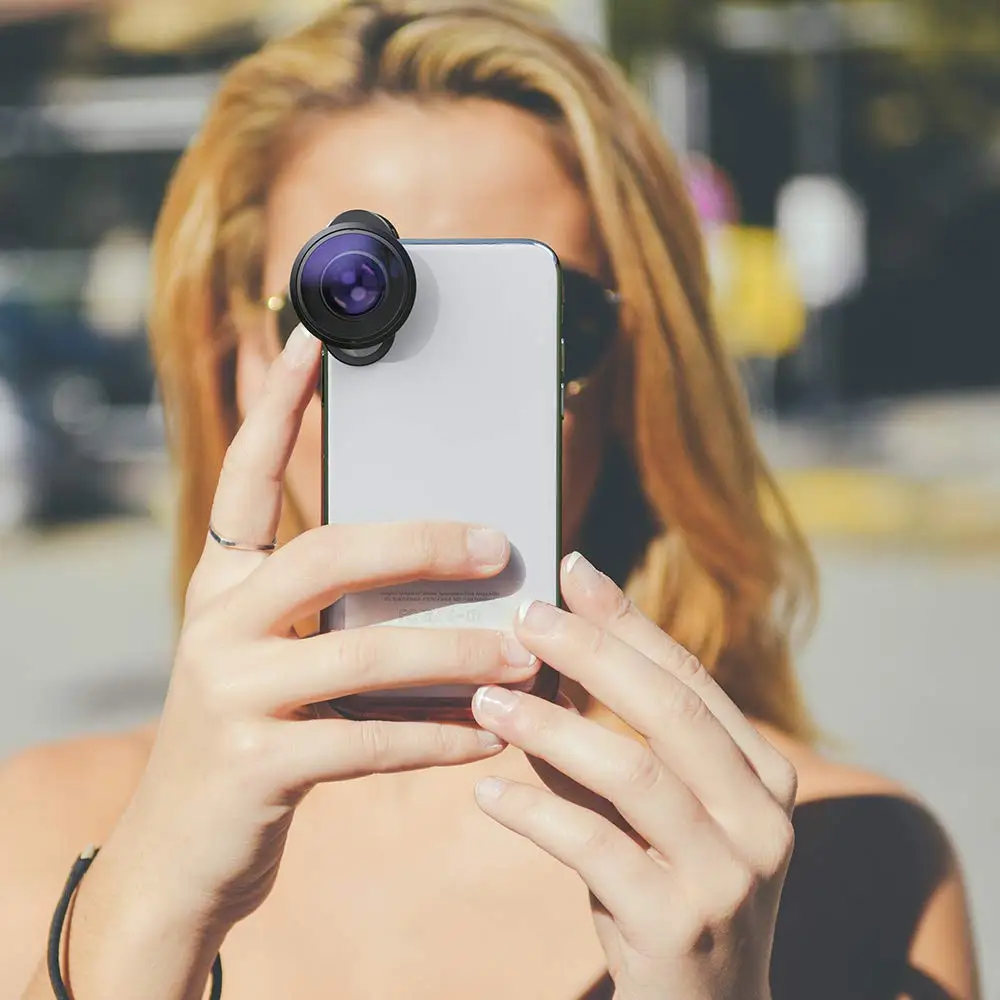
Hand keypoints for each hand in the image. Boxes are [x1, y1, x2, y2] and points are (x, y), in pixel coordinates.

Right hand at [101, 326, 539, 930]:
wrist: (182, 853)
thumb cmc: (255, 737)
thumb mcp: (280, 660)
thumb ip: (342, 616)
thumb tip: (457, 578)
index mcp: (223, 584)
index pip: (245, 475)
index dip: (277, 404)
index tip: (313, 335)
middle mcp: (215, 623)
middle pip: (328, 553)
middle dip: (422, 543)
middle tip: (498, 544)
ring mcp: (226, 692)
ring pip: (363, 654)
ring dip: (458, 654)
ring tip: (526, 656)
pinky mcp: (252, 763)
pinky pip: (370, 740)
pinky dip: (440, 735)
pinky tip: (491, 734)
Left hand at [470, 551, 795, 999]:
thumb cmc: (665, 892)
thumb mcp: (647, 811)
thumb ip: (603, 739)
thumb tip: (541, 656)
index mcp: (762, 774)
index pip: (688, 677)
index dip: (627, 620)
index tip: (570, 572)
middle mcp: (762, 818)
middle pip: (670, 710)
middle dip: (591, 652)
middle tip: (522, 618)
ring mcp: (730, 876)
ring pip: (635, 772)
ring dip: (551, 727)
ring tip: (486, 700)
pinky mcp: (679, 929)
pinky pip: (595, 850)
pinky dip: (536, 814)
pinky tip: (487, 794)